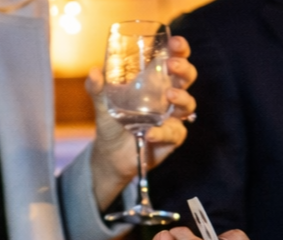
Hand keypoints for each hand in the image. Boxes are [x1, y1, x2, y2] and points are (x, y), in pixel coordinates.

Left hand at [88, 35, 197, 208]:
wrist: (111, 154)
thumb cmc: (112, 123)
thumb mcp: (102, 103)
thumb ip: (97, 88)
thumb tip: (94, 71)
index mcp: (155, 82)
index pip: (174, 60)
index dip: (179, 50)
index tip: (175, 43)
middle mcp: (167, 98)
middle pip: (187, 78)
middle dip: (184, 69)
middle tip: (172, 65)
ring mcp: (172, 118)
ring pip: (189, 104)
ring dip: (182, 98)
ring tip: (169, 96)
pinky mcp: (172, 138)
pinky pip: (175, 133)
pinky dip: (163, 132)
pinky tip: (150, 133)